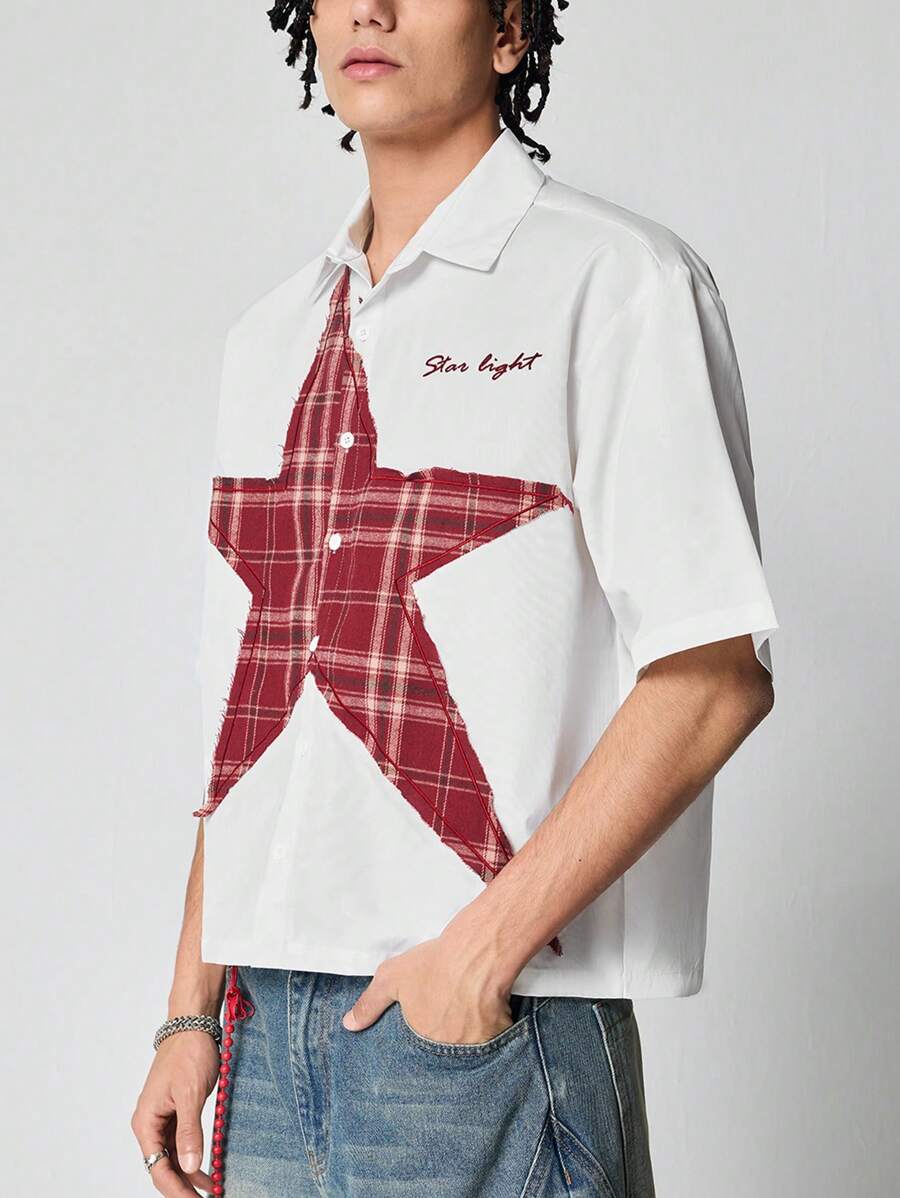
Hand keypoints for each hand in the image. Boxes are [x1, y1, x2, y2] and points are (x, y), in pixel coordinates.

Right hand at [130, 1030, 219, 1195]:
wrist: (193, 1025)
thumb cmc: (188, 1053)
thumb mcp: (190, 1094)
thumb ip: (189, 1132)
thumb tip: (189, 1166)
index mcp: (146, 1122)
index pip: (158, 1168)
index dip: (176, 1190)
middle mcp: (150, 1124)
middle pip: (163, 1167)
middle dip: (182, 1187)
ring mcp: (162, 1119)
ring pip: (173, 1157)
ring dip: (189, 1176)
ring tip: (210, 1192)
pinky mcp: (175, 1112)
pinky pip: (181, 1144)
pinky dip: (193, 1158)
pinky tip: (207, 1171)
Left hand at [341, 930, 514, 1044]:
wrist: (477, 953)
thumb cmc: (435, 963)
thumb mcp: (392, 977)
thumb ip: (369, 1004)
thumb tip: (348, 1025)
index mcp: (421, 1038)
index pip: (418, 1050)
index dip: (424, 1035)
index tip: (429, 1023)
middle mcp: (447, 1049)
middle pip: (444, 1049)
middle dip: (445, 1037)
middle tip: (450, 1016)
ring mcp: (474, 1047)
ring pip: (469, 1048)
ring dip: (468, 1037)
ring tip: (469, 1014)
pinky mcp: (500, 1037)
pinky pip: (495, 1042)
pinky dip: (494, 1032)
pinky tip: (491, 1013)